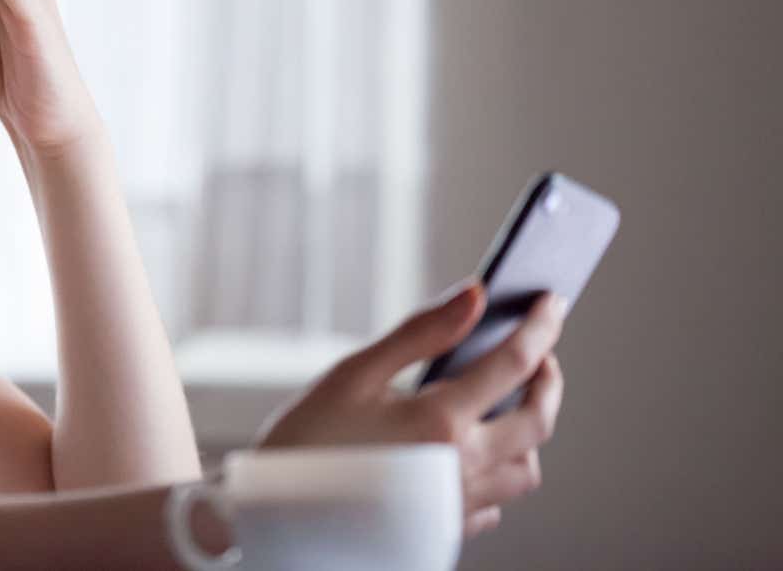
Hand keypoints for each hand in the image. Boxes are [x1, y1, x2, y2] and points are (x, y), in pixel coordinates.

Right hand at [254, 283, 567, 538]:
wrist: (274, 514)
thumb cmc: (305, 440)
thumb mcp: (354, 373)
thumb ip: (421, 333)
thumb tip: (474, 297)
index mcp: (440, 420)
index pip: (514, 363)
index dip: (540, 326)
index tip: (550, 302)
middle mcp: (461, 466)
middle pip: (537, 421)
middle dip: (548, 381)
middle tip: (541, 354)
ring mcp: (457, 503)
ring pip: (525, 471)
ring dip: (527, 434)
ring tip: (504, 407)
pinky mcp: (444, 528)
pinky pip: (493, 505)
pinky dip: (494, 475)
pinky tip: (468, 455)